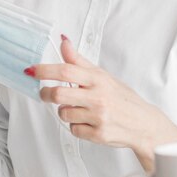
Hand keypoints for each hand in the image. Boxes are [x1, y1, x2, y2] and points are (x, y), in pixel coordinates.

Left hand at [33, 36, 176, 171]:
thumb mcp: (102, 75)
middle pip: (59, 94)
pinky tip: (88, 122)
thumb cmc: (122, 98)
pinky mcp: (99, 135)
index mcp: (98, 79)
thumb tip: (63, 41)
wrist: (144, 124)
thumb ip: (79, 61)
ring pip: (64, 113)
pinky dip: (76, 126)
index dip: (45, 70)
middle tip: (45, 93)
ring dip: (65, 111)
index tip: (31, 70)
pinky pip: (74, 129)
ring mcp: (98, 117)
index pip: (66, 70)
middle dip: (46, 94)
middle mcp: (98, 97)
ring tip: (79, 109)